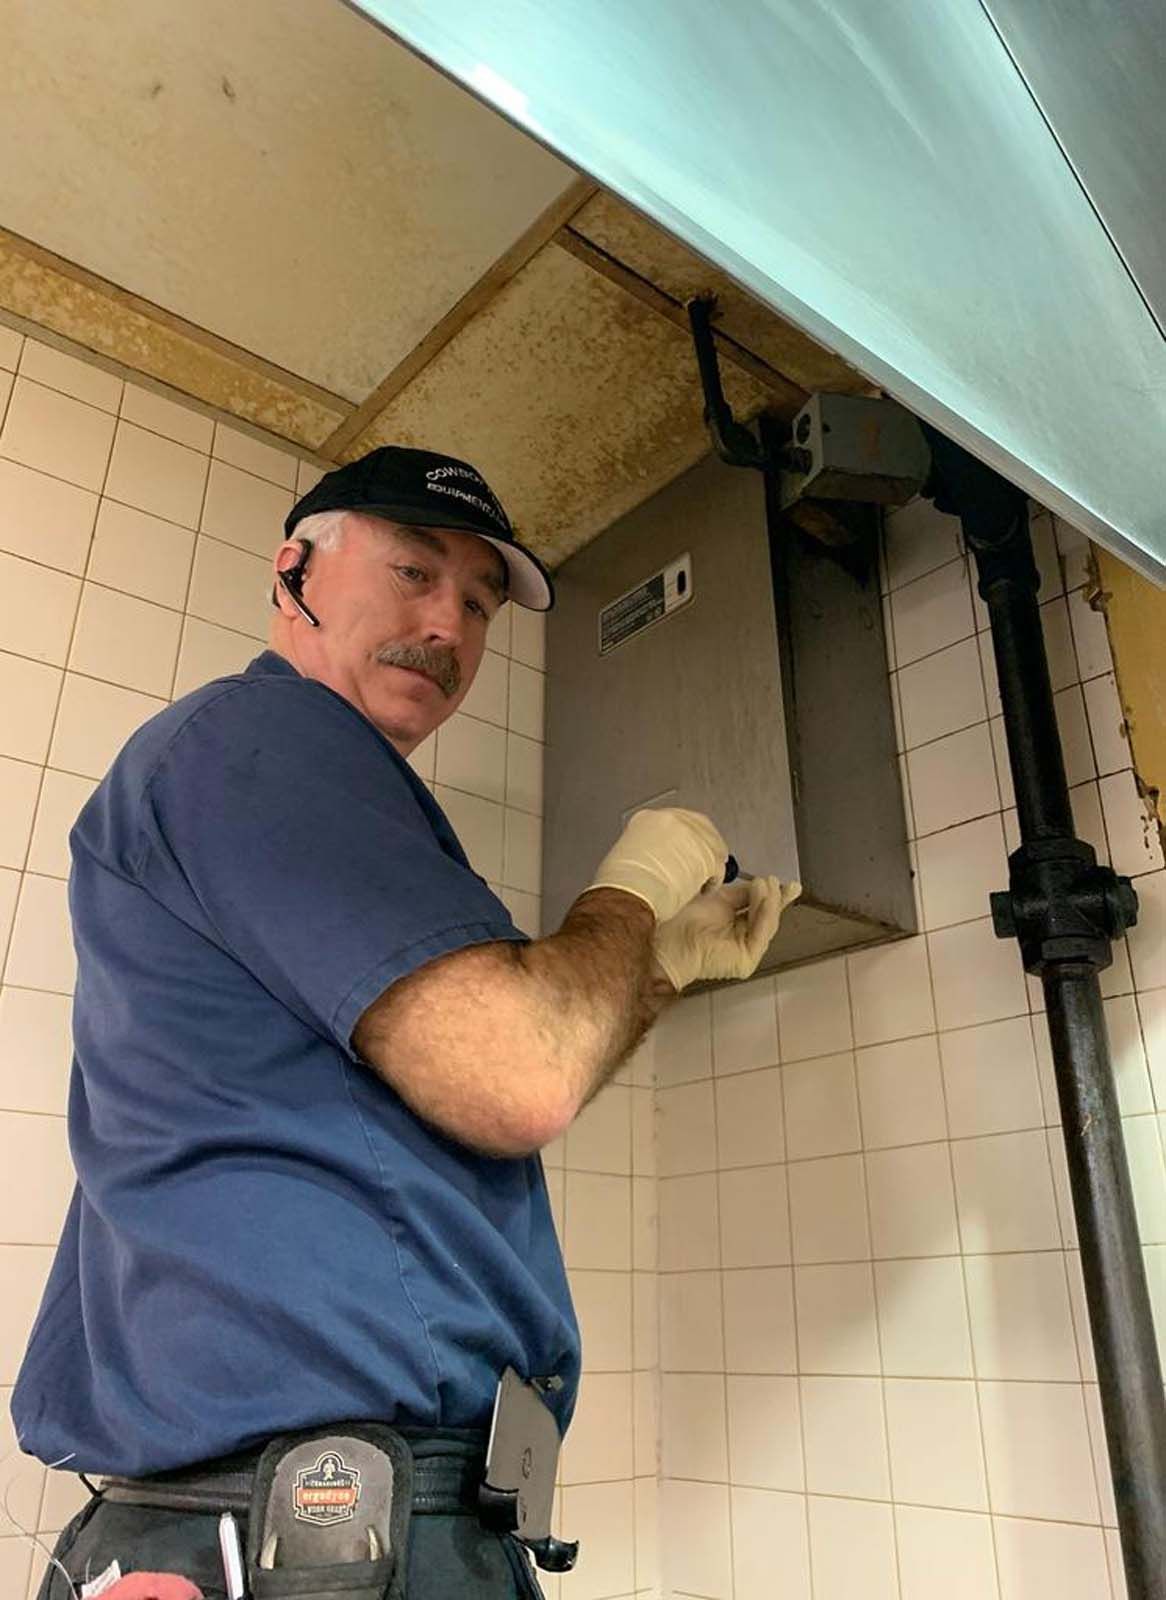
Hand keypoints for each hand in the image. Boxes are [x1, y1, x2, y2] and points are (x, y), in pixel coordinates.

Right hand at [585, 808, 727, 923]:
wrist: (629, 894)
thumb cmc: (623, 884)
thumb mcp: (628, 854)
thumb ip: (647, 849)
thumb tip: (658, 859)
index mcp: (648, 819)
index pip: (676, 821)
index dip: (685, 838)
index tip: (687, 849)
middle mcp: (670, 820)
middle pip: (699, 827)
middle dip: (703, 846)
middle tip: (702, 862)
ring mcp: (690, 835)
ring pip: (712, 845)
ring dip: (710, 863)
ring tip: (704, 879)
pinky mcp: (706, 854)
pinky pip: (718, 866)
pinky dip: (714, 880)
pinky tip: (706, 888)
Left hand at [654, 876, 800, 990]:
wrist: (667, 936)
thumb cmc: (683, 917)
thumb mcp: (719, 897)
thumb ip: (743, 894)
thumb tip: (763, 884)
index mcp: (734, 925)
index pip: (759, 909)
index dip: (774, 896)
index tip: (788, 883)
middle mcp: (741, 939)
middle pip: (767, 917)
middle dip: (776, 898)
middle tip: (776, 881)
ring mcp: (745, 952)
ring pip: (767, 924)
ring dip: (769, 901)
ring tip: (766, 883)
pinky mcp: (745, 962)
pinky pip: (761, 935)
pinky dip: (765, 914)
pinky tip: (764, 896)